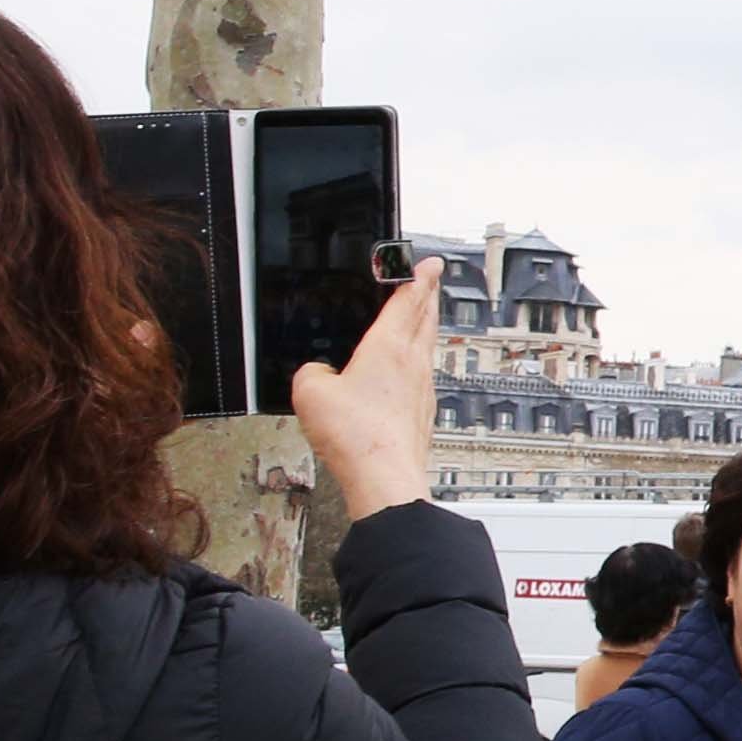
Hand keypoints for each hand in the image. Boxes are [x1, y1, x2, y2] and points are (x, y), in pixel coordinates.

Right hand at [286, 254, 442, 520]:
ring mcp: (421, 389)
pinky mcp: (421, 413)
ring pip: (426, 348)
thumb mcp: (311, 392)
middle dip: (428, 297)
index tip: (428, 264)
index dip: (416, 278)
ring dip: (425, 329)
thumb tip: (319, 375)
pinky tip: (408, 374)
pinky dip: (417, 365)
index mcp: (388, 348)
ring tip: (422, 321)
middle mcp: (412, 364)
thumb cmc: (357, 435)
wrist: (384, 476)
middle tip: (431, 284)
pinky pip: (421, 377)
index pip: (407, 301)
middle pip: (425, 320)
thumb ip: (312, 373)